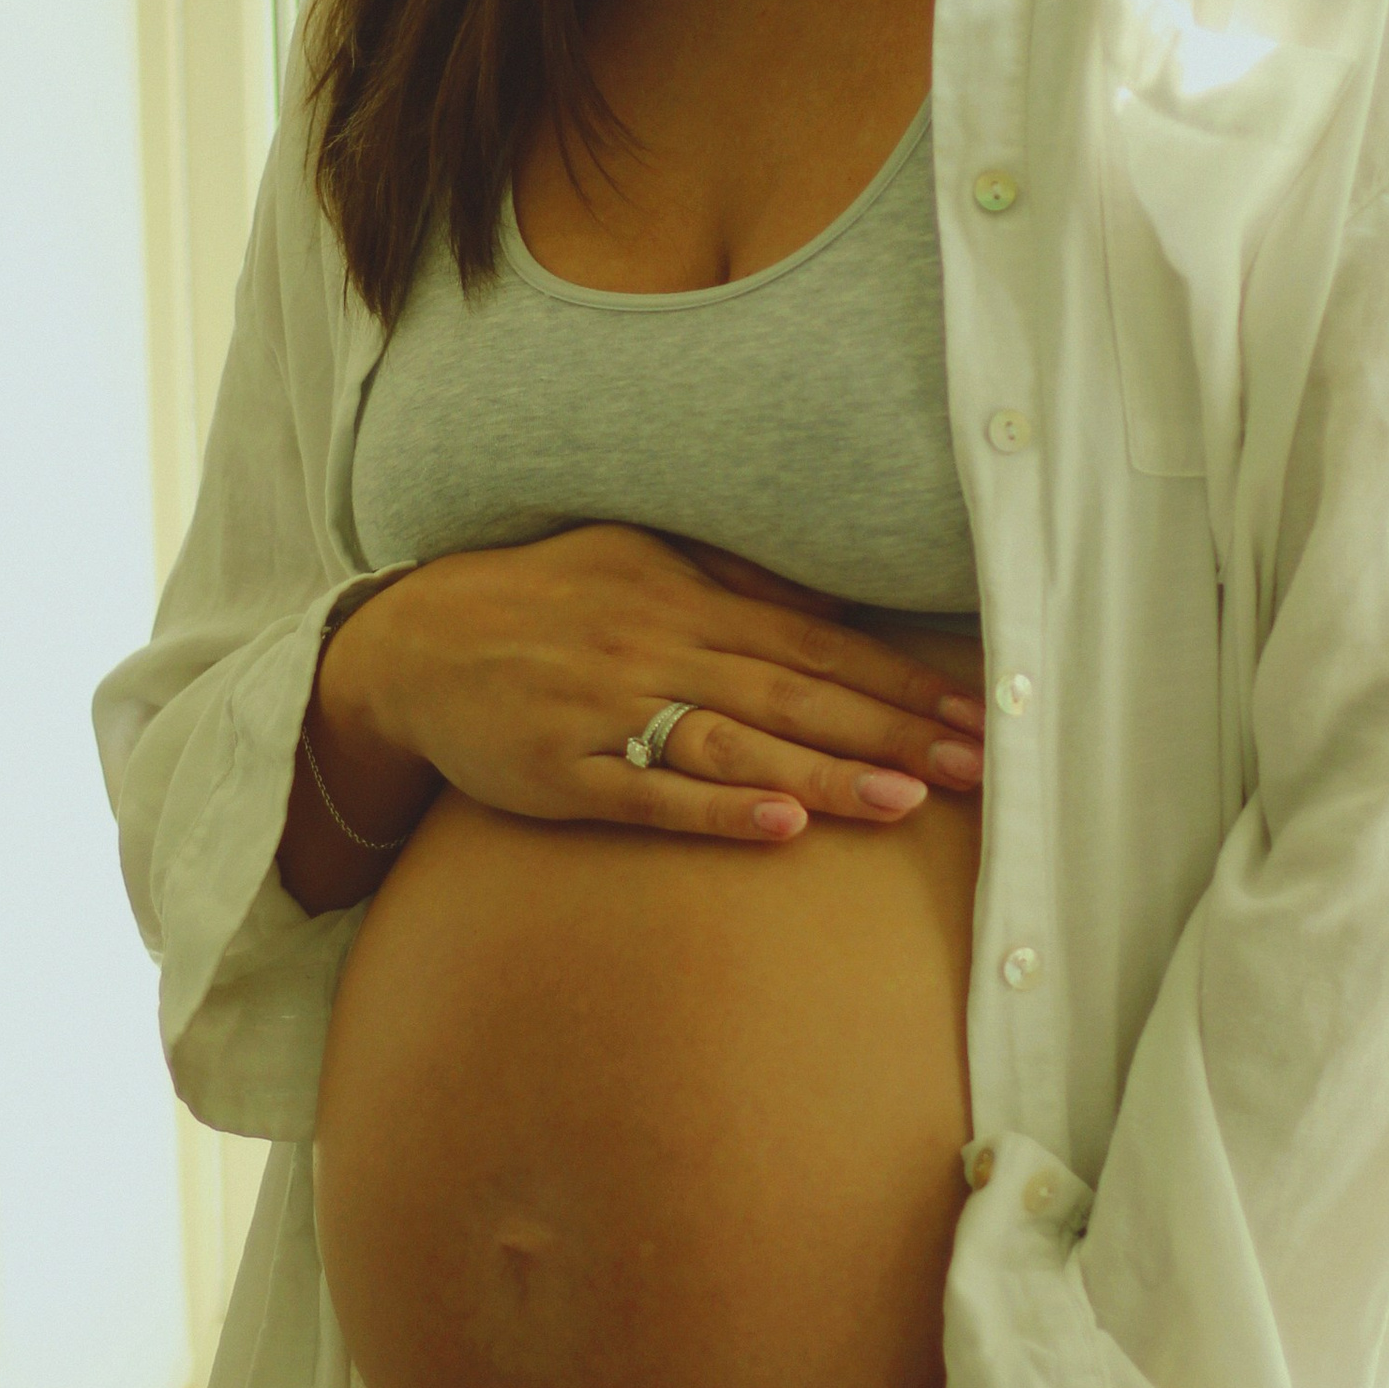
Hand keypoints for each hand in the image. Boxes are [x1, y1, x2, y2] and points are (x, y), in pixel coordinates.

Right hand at [327, 527, 984, 849]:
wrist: (413, 642)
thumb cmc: (542, 600)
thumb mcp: (638, 560)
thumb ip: (731, 583)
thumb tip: (832, 607)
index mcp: (685, 598)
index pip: (817, 641)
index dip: (899, 679)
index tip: (976, 711)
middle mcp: (656, 646)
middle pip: (794, 693)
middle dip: (890, 731)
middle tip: (975, 765)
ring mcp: (607, 710)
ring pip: (732, 742)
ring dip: (821, 773)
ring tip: (902, 802)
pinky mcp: (562, 772)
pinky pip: (648, 795)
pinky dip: (716, 810)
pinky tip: (779, 827)